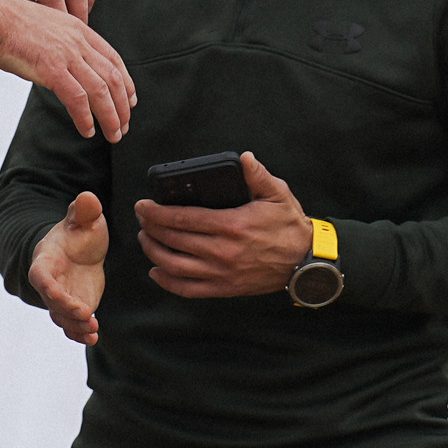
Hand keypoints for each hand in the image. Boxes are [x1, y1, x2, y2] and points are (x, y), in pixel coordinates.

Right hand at [0, 0, 133, 141]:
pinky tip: (87, 130)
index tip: (130, 100)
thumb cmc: (6, 22)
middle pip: (113, 77)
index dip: (127, 82)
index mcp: (78, 29)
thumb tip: (62, 66)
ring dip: (111, 116)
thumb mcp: (43, 26)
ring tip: (113, 134)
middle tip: (124, 125)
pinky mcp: (50, 68)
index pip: (113, 59)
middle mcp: (77, 40)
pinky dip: (85, 118)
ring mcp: (65, 53)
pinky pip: (77, 98)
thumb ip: (59, 44)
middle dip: (122, 105)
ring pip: (101, 90)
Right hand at [29, 191, 108, 344]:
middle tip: (86, 315)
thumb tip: (88, 198)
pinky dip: (80, 333)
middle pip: (51, 301)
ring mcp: (62, 297)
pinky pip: (72, 324)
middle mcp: (51, 282)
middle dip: (66, 310)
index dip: (49, 288)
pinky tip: (93, 337)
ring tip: (93, 330)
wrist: (83, 249)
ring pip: (62, 317)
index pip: (41, 276)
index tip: (61, 298)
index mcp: (47, 260)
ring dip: (75, 326)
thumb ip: (84, 210)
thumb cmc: (79, 231)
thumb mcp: (84, 218)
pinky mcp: (75, 307)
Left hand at [134, 152, 313, 298]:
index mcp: (231, 225)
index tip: (143, 206)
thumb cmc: (290, 227)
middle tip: (142, 218)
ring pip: (174, 265)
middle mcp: (222, 251)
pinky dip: (167, 282)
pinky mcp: (224, 288)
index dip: (157, 212)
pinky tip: (157, 271)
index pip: (182, 218)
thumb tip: (245, 158)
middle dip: (150, 227)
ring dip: (153, 252)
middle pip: (173, 239)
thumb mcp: (278, 195)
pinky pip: (187, 289)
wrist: (305, 263)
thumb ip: (258, 175)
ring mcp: (221, 273)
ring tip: (145, 239)